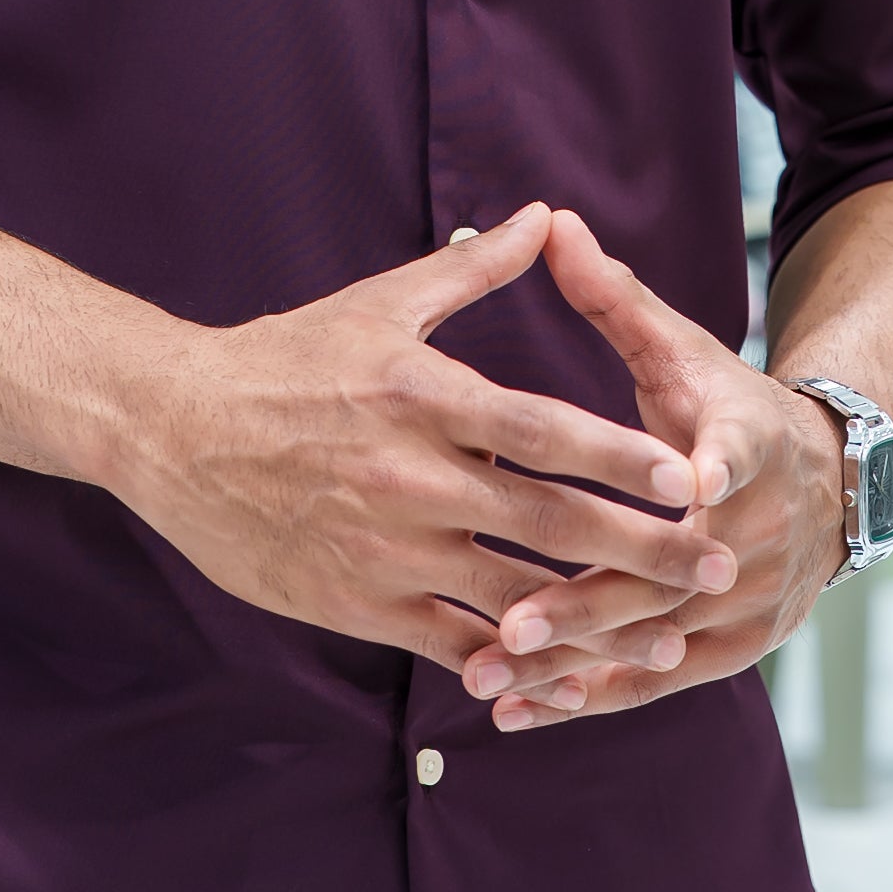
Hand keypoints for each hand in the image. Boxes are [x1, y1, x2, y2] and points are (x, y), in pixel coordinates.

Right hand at [105, 204, 741, 675]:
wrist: (172, 427)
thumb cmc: (281, 357)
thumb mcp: (378, 304)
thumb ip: (471, 270)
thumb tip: (544, 216)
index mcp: (422, 396)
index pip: (543, 430)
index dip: (620, 457)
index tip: (691, 477)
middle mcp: (410, 476)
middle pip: (549, 521)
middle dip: (644, 549)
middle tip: (720, 566)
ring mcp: (385, 547)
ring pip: (512, 597)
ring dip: (597, 621)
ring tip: (669, 636)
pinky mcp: (356, 602)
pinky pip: (450, 644)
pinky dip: (512, 662)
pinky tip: (566, 674)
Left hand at [461, 211, 849, 729]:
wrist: (825, 480)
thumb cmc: (725, 404)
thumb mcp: (681, 348)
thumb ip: (612, 295)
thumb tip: (550, 219)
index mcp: (747, 443)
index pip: (732, 452)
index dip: (711, 467)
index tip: (690, 481)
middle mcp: (758, 530)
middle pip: (673, 568)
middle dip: (591, 599)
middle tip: (510, 619)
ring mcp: (752, 598)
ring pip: (656, 637)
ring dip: (574, 663)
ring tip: (490, 674)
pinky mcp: (737, 645)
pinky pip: (657, 677)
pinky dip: (591, 694)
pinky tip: (520, 710)